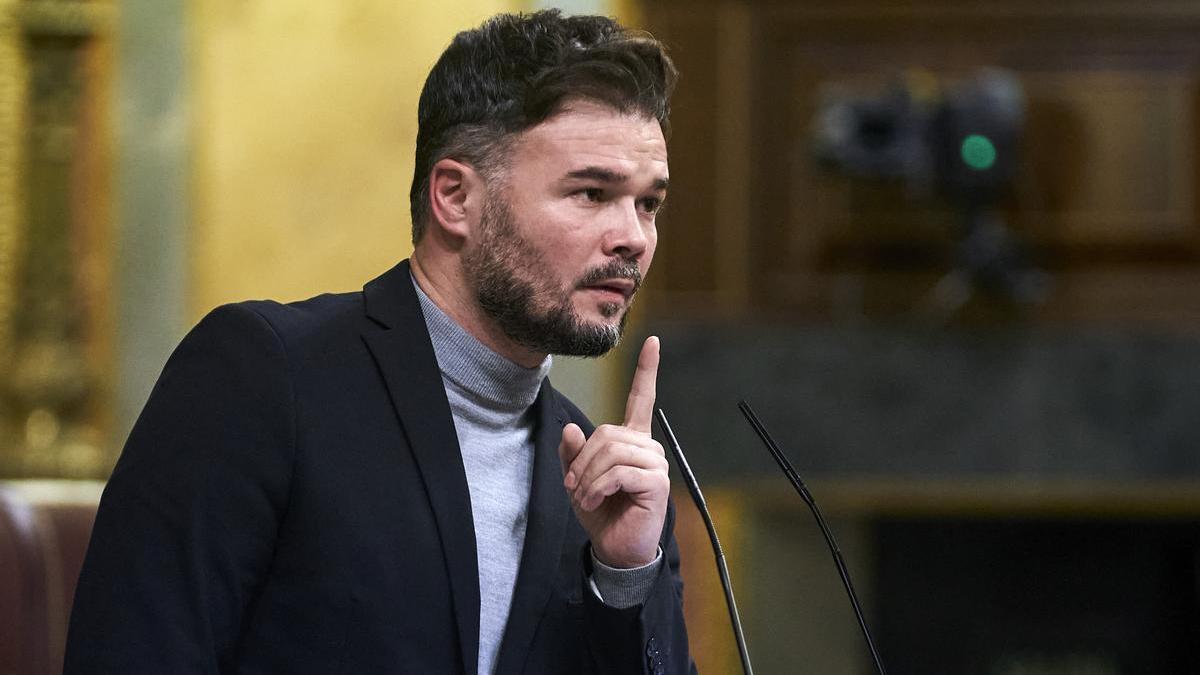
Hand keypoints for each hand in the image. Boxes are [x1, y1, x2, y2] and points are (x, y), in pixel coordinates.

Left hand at [558, 336, 669, 568]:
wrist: (615, 548)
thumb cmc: (600, 512)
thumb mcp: (577, 479)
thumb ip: (573, 453)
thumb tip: (572, 429)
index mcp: (632, 441)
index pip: (642, 399)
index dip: (647, 370)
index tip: (654, 341)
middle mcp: (648, 447)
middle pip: (607, 433)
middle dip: (582, 461)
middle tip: (573, 486)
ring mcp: (655, 464)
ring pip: (611, 452)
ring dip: (588, 477)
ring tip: (584, 497)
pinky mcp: (656, 482)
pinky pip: (619, 472)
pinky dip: (598, 486)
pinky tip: (594, 500)